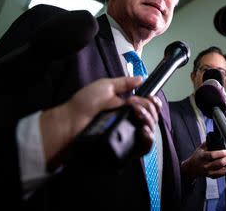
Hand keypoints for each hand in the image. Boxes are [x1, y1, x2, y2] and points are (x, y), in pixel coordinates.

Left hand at [40, 76, 160, 166]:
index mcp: (127, 107)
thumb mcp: (105, 86)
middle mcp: (130, 121)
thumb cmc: (83, 106)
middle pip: (153, 117)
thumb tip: (141, 78)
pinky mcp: (127, 147)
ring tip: (137, 113)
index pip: (149, 106)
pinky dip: (148, 138)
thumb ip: (125, 83)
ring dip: (149, 119)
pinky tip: (142, 129)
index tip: (151, 97)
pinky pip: (145, 147)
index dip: (154, 102)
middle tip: (136, 104)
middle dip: (149, 108)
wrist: (71, 123)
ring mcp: (129, 134)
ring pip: (152, 131)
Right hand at [181, 141, 225, 178]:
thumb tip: (216, 139)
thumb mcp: (200, 148)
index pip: (213, 155)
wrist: (192, 168)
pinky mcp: (211, 176)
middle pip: (220, 163)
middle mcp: (205, 165)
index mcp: (202, 157)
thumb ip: (208, 143)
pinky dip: (225, 169)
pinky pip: (221, 174)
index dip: (221, 153)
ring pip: (222, 170)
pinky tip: (225, 165)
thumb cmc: (197, 157)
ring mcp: (208, 172)